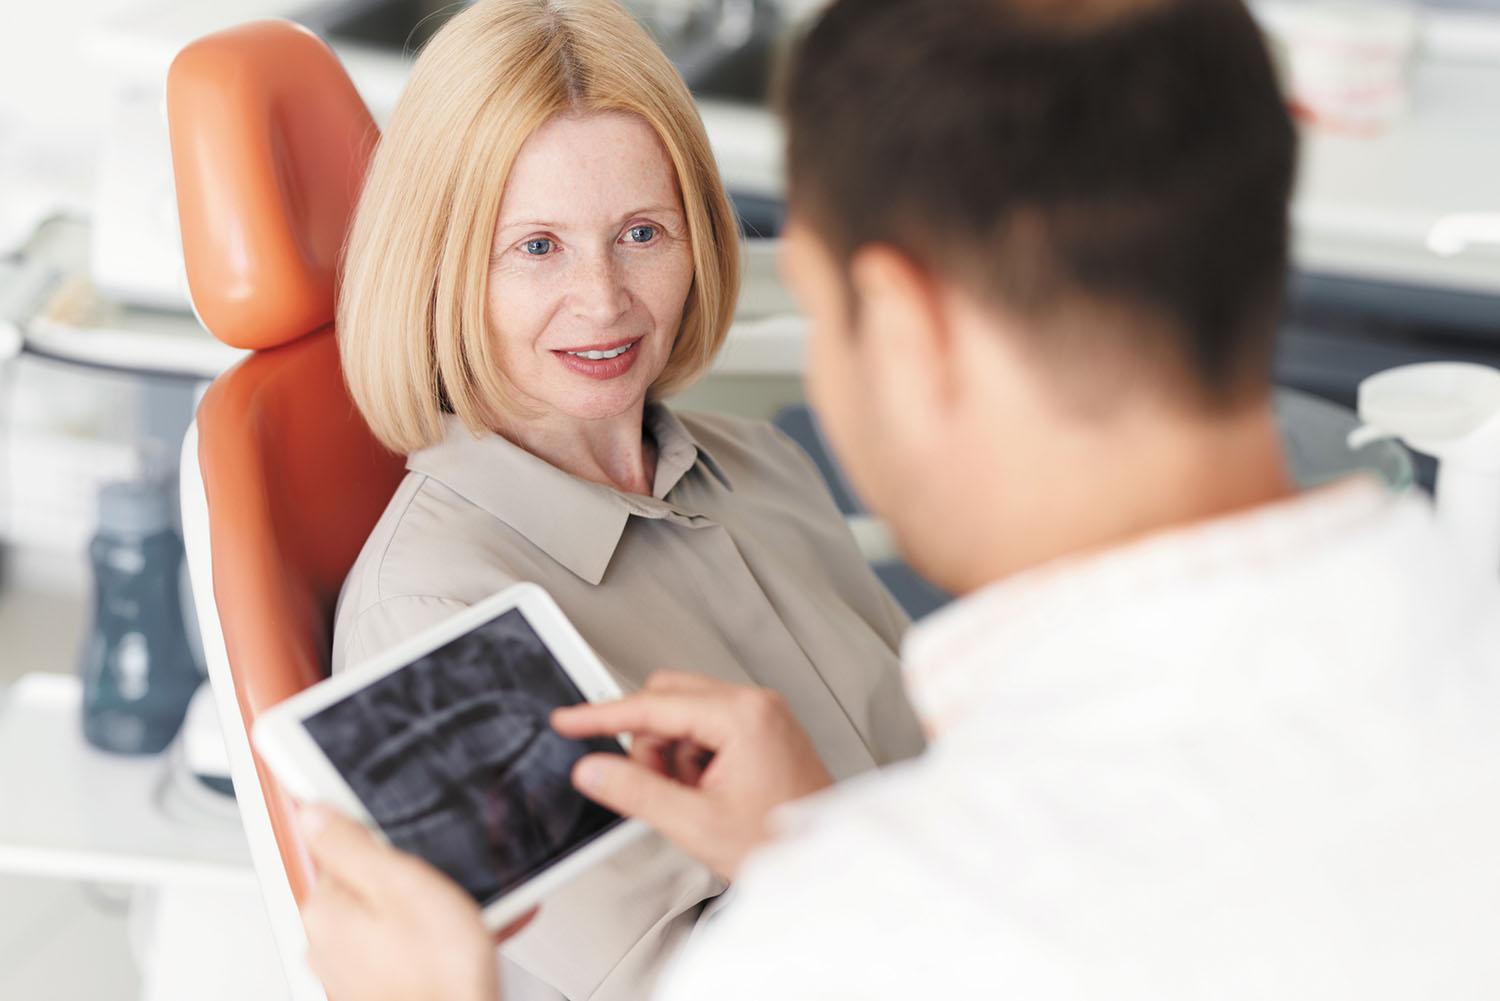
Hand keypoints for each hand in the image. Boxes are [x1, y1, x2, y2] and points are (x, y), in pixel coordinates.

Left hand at [297, 804, 532, 1000]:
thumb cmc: (440, 974)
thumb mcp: (402, 884)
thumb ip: (351, 843)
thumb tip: (313, 812)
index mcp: (324, 910)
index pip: (338, 846)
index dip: (383, 841)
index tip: (412, 849)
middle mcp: (325, 945)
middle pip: (367, 884)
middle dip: (409, 880)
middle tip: (446, 886)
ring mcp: (350, 974)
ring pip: (390, 919)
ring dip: (426, 912)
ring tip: (464, 920)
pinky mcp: (377, 992)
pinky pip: (403, 951)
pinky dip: (431, 944)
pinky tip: (461, 948)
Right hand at [551, 671, 833, 880]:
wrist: (823, 863)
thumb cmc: (779, 843)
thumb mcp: (695, 823)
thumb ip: (636, 792)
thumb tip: (593, 770)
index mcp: (742, 716)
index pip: (652, 706)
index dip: (602, 715)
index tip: (569, 719)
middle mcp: (755, 704)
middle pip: (667, 700)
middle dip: (649, 745)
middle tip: (656, 787)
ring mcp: (761, 715)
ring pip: (683, 716)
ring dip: (671, 756)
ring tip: (692, 800)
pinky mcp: (762, 731)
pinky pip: (705, 730)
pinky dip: (692, 760)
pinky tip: (706, 794)